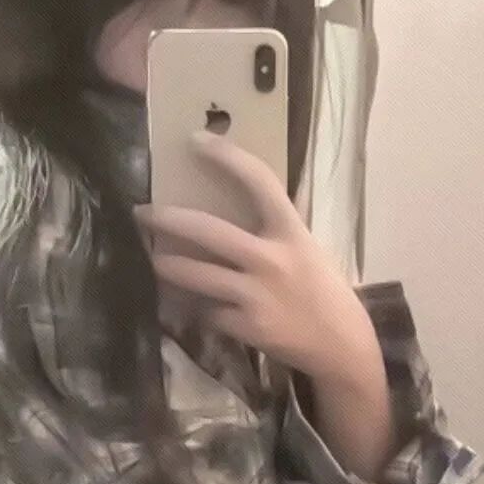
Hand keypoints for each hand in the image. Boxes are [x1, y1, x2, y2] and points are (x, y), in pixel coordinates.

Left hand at [135, 132, 378, 384]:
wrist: (341, 344)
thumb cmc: (325, 291)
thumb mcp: (309, 249)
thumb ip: (278, 229)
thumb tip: (243, 201)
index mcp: (292, 233)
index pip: (260, 182)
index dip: (227, 157)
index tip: (196, 140)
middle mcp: (272, 260)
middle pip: (208, 231)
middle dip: (167, 220)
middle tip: (142, 213)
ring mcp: (257, 296)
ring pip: (196, 275)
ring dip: (166, 266)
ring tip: (152, 260)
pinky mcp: (247, 327)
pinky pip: (208, 312)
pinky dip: (198, 309)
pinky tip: (190, 307)